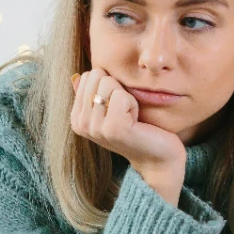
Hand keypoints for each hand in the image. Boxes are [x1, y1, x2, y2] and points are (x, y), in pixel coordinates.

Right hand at [71, 69, 185, 204]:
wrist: (157, 157)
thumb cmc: (137, 128)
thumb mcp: (111, 109)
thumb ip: (93, 93)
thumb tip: (77, 76)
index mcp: (77, 117)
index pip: (88, 76)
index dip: (110, 85)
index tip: (117, 107)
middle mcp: (81, 123)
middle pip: (97, 76)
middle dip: (117, 88)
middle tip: (125, 112)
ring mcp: (95, 127)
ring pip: (109, 83)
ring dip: (126, 97)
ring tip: (130, 117)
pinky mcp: (113, 128)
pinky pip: (121, 95)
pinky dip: (134, 103)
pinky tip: (136, 121)